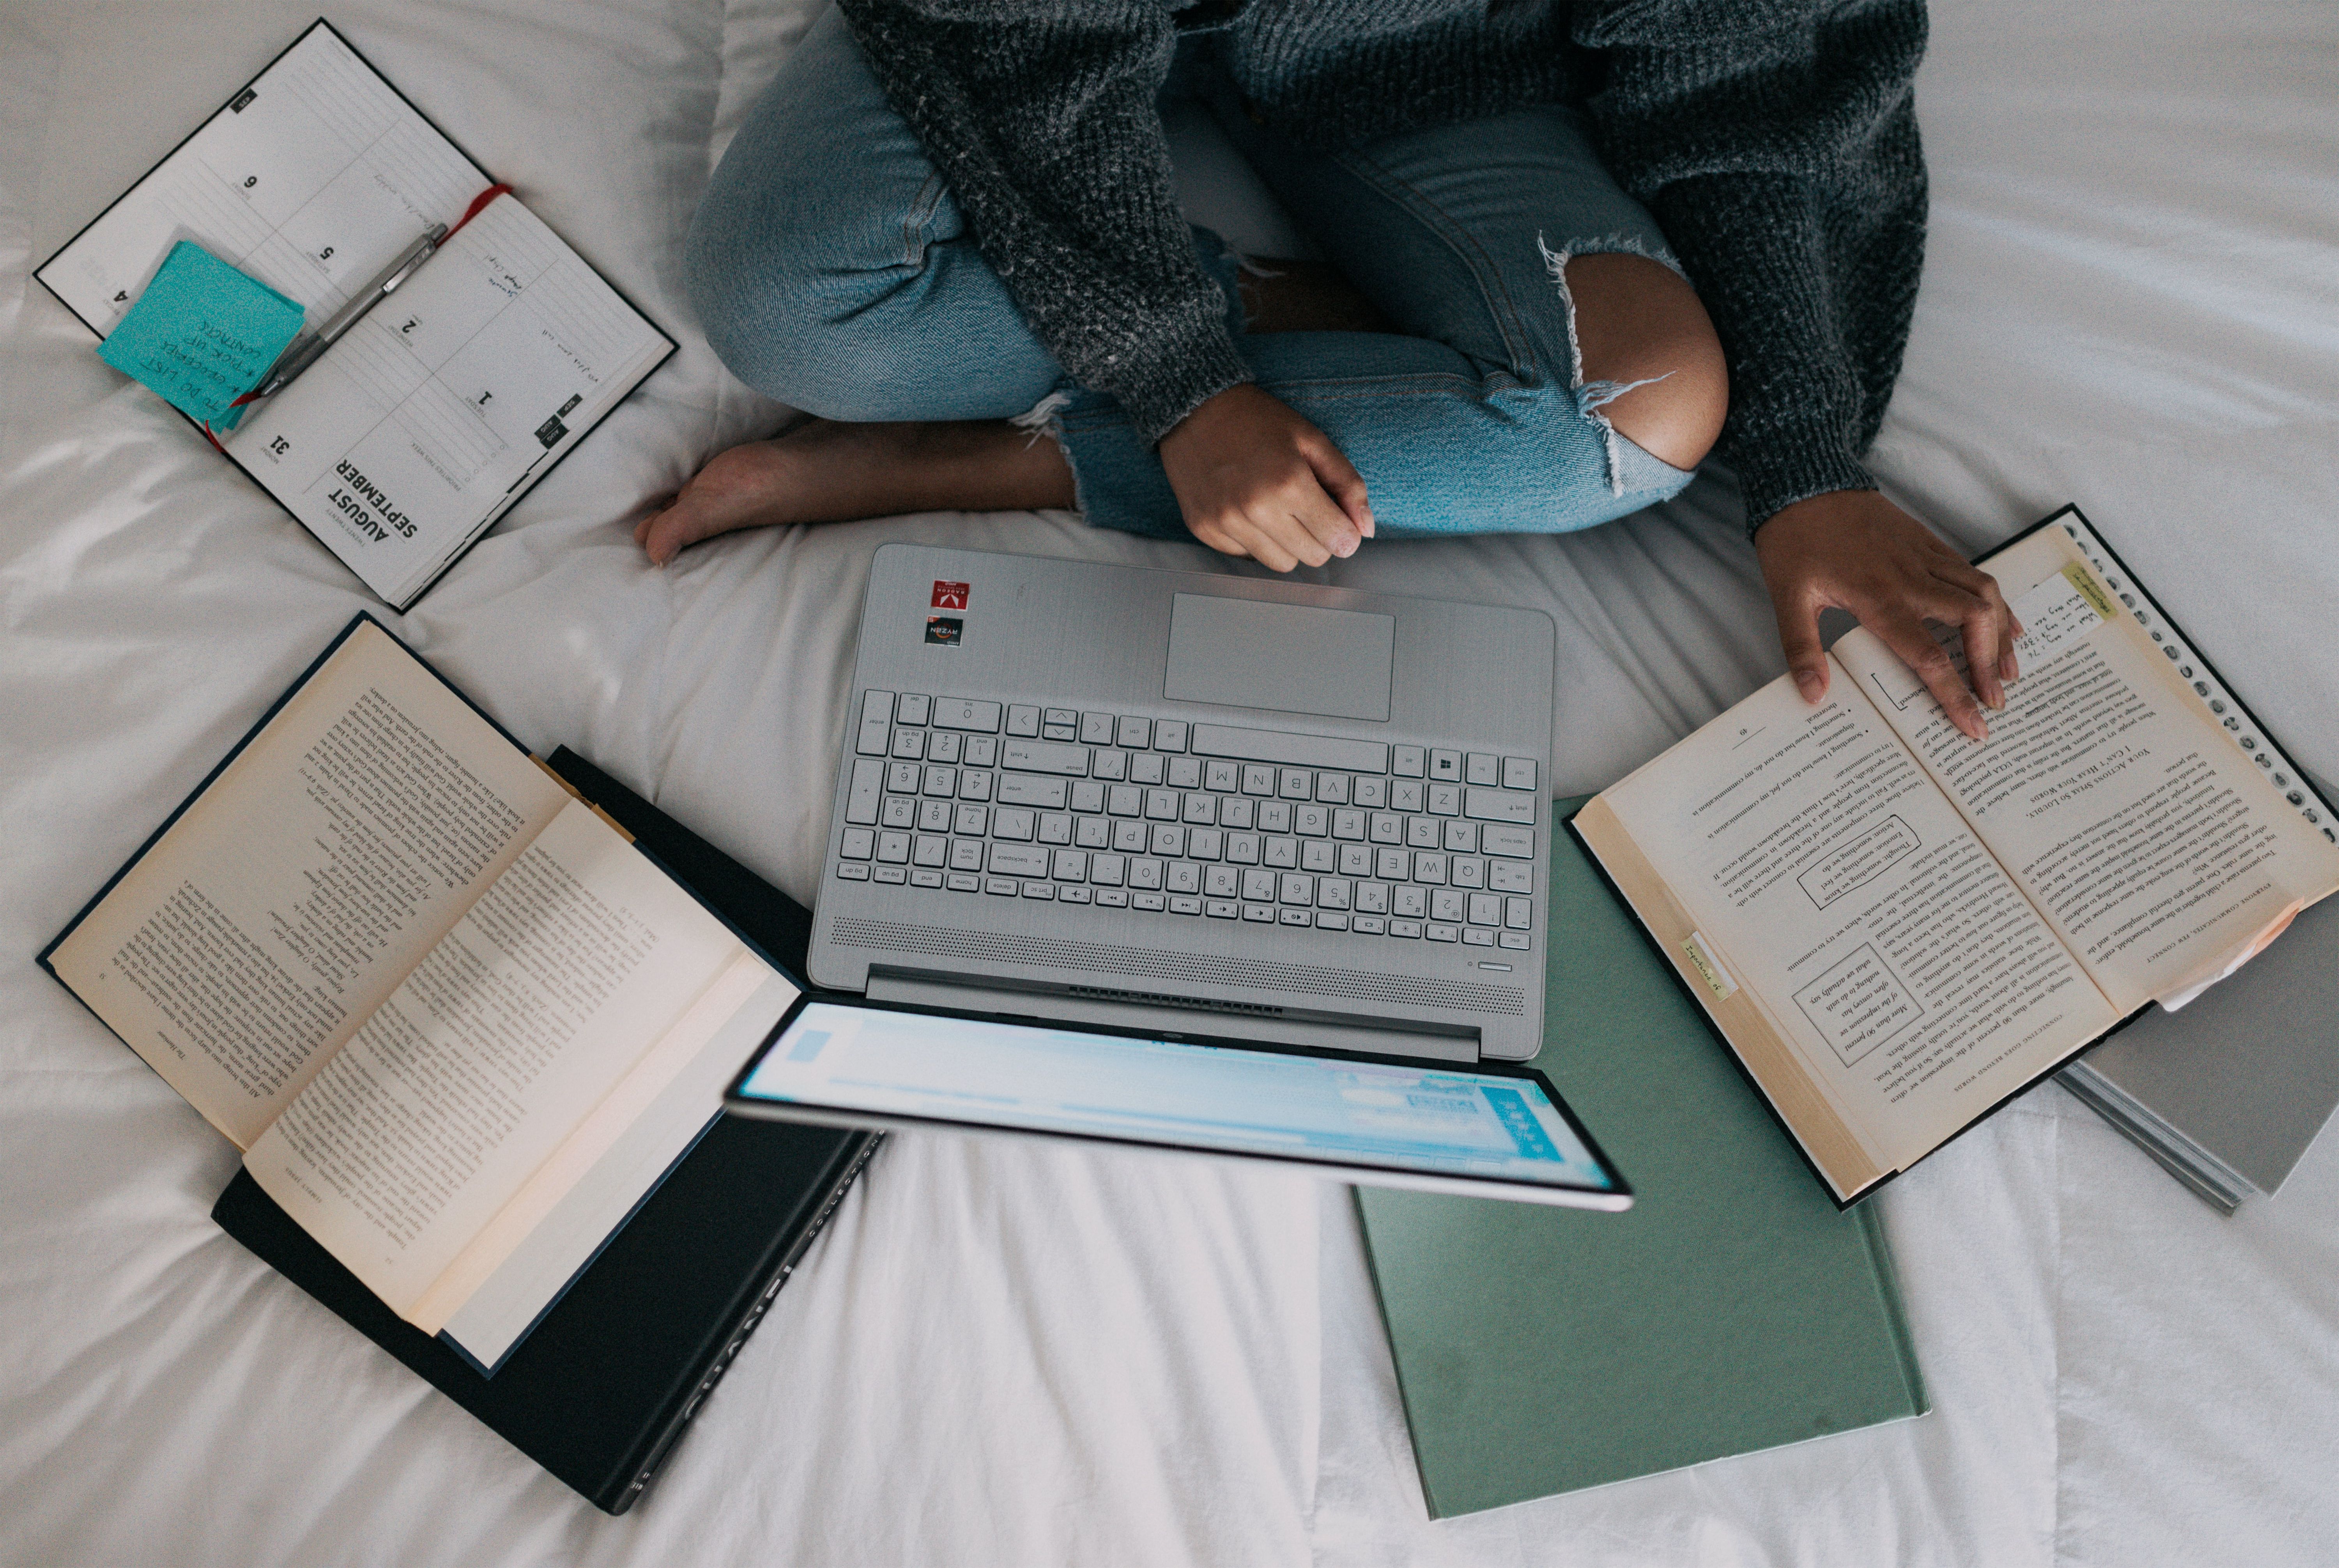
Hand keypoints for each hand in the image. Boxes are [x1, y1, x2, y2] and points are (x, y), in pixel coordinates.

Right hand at [1158, 384, 1372, 571]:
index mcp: (1290, 483)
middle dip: (1319, 539)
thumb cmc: (1257, 420)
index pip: (1337, 539)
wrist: (1195, 409)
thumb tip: (1364, 529)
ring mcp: (1227, 522)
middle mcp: (1256, 509)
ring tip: (1279, 511)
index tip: (1340, 522)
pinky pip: (1246, 556)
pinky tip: (1249, 510)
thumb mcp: (1312, 440)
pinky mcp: (1205, 529)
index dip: (1346, 533)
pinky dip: (1255, 541)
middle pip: (1312, 557)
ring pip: (1281, 564)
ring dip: (1289, 545)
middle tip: (1309, 511)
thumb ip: (1347, 484)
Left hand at [1756, 489, 2021, 740]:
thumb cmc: (1795, 542)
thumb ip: (1802, 649)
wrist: (1805, 483)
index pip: (1929, 656)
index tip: (1973, 726)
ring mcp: (1925, 556)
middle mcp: (1912, 578)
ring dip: (2000, 634)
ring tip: (2008, 670)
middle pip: (1975, 620)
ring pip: (1984, 593)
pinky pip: (1973, 572)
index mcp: (1880, 598)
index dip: (1954, 694)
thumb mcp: (1788, 599)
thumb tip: (1814, 695)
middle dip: (1990, 664)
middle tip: (1995, 700)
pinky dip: (1994, 601)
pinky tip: (2003, 621)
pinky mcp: (1929, 542)